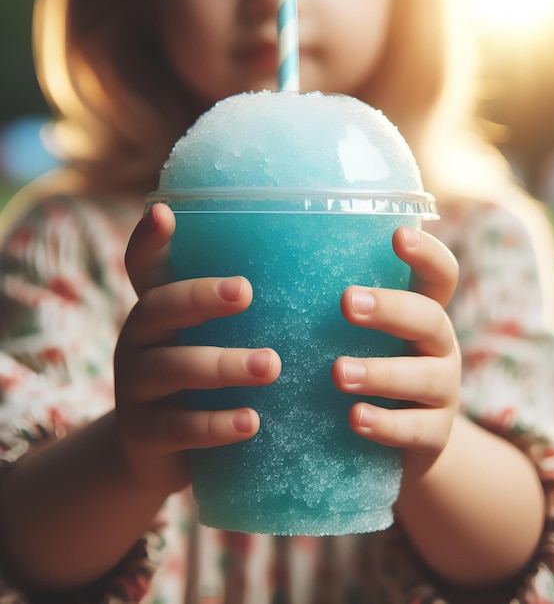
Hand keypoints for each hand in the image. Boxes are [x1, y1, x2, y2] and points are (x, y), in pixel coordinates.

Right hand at [114, 203, 280, 492]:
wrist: (158, 452)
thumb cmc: (199, 384)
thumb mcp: (204, 343)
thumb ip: (233, 315)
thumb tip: (306, 272)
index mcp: (156, 313)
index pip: (142, 268)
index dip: (147, 241)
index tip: (164, 213)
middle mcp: (136, 342)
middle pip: (158, 309)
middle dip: (200, 297)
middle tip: (247, 291)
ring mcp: (134, 389)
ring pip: (173, 368)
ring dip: (223, 365)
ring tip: (272, 366)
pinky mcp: (143, 434)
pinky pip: (179, 427)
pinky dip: (217, 424)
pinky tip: (252, 421)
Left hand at [332, 225, 459, 458]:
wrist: (398, 440)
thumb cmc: (370, 374)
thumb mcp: (361, 339)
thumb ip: (342, 313)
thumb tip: (269, 270)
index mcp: (422, 316)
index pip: (440, 277)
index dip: (428, 255)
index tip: (398, 235)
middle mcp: (440, 348)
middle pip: (431, 319)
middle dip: (392, 309)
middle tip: (348, 302)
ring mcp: (443, 392)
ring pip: (426, 377)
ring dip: (382, 372)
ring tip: (338, 373)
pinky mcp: (436, 435)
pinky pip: (418, 430)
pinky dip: (386, 424)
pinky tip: (355, 419)